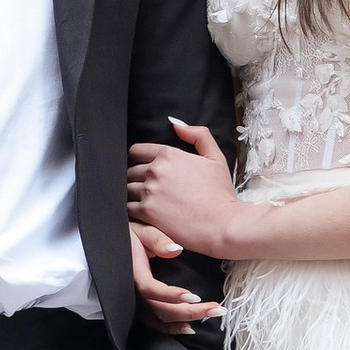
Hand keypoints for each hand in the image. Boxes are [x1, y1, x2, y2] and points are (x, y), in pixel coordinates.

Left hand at [126, 119, 246, 260]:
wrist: (223, 224)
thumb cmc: (220, 194)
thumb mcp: (215, 158)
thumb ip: (198, 135)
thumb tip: (176, 125)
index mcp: (169, 154)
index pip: (136, 151)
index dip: (136, 160)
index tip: (140, 168)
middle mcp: (156, 170)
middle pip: (129, 171)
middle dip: (135, 178)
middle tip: (146, 189)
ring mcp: (149, 191)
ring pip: (126, 189)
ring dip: (132, 195)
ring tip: (145, 202)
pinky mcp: (146, 212)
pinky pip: (127, 208)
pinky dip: (132, 210)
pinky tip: (143, 214)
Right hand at [131, 215, 220, 326]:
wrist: (115, 242)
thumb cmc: (129, 234)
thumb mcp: (142, 230)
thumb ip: (157, 239)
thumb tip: (175, 249)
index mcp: (133, 272)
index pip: (151, 289)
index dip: (172, 295)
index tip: (195, 296)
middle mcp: (132, 291)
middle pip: (160, 309)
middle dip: (190, 312)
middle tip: (217, 309)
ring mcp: (134, 302)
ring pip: (159, 318)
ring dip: (184, 321)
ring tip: (209, 315)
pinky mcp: (139, 306)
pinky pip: (154, 322)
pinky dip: (170, 328)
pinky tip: (188, 328)